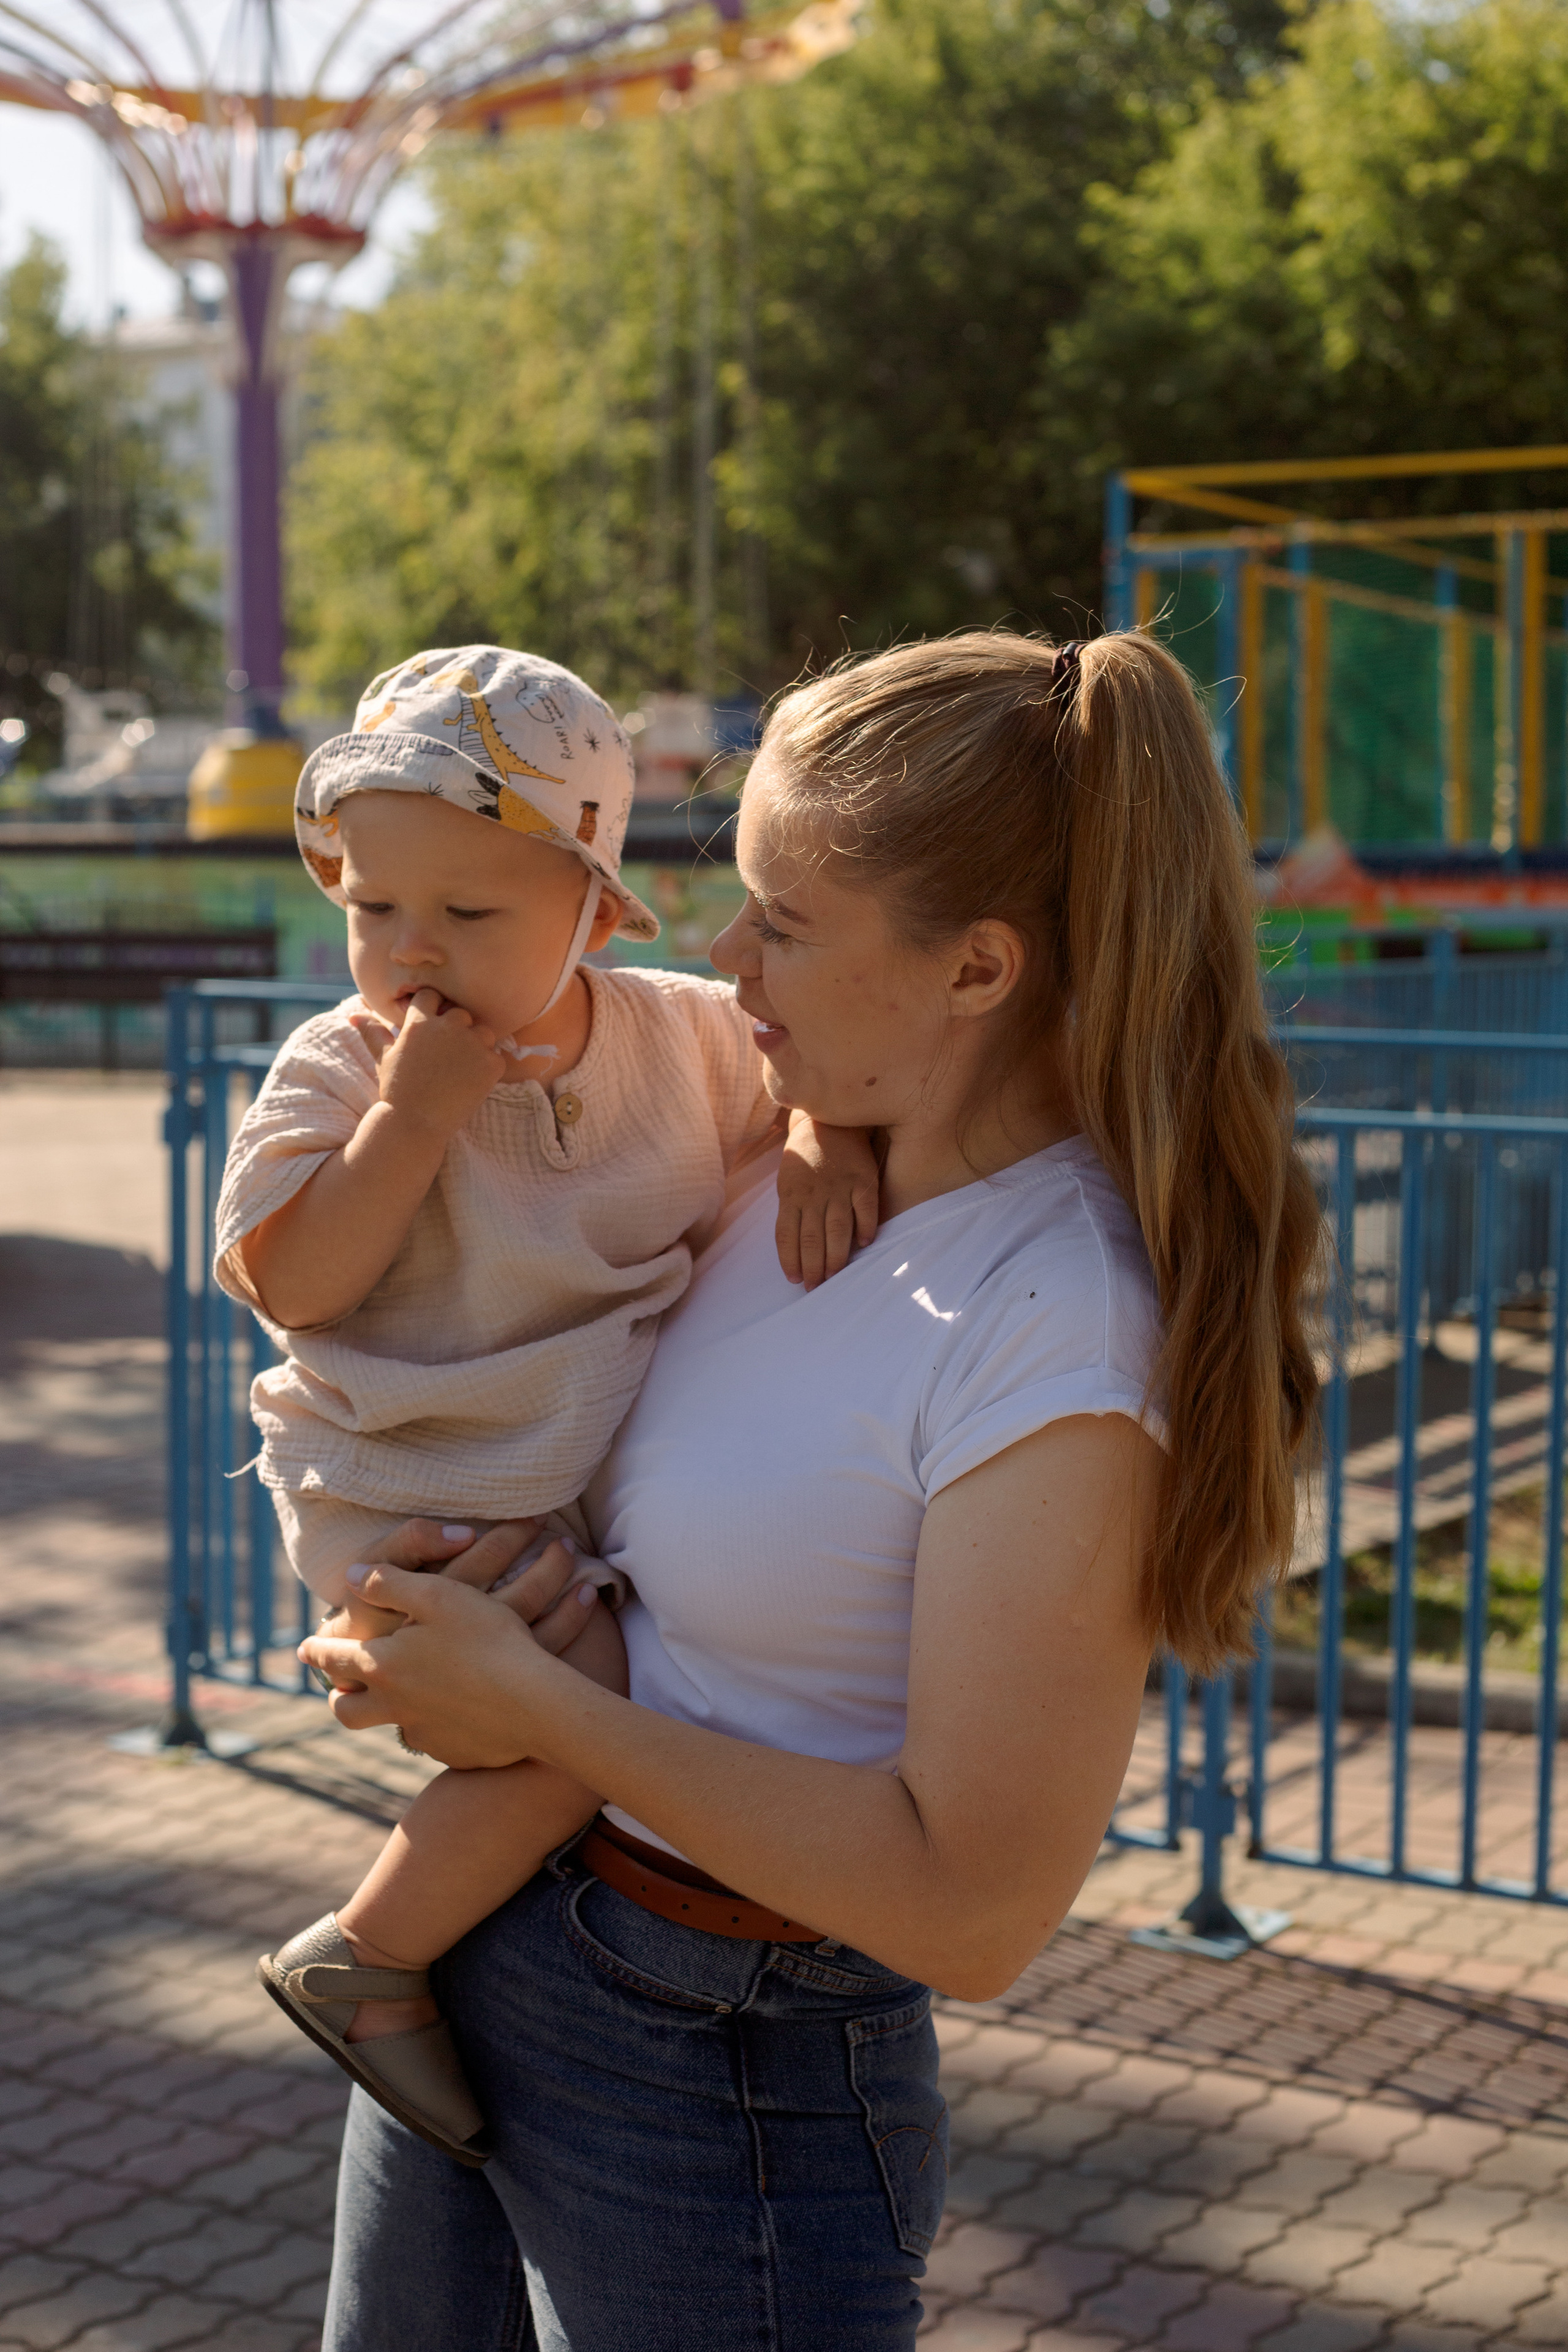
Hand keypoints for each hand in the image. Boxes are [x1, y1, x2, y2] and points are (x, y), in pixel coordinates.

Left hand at [299, 1560, 588, 1768]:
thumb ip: (388, 1582)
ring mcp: (424, 1734)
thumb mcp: (438, 1595)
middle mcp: (394, 1705)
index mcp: (384, 1665)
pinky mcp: (454, 1753)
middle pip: (346, 1710)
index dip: (316, 1649)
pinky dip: (432, 1725)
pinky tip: (451, 1713)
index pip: (334, 1658)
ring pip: (389, 1727)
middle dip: (337, 1696)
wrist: (535, 1702)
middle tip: (336, 1687)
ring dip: (385, 1712)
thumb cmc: (487, 1639)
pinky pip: (433, 1740)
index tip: (302, 1647)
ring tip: (394, 1701)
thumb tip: (349, 1575)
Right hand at [350, 988, 505, 1139]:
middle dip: (456, 1029)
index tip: (431, 1032)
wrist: (415, 1125)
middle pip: (460, 1013)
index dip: (432, 1011)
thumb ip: (373, 1032)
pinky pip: (496, 1057)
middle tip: (445, 1057)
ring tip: (459, 1070)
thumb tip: (354, 1014)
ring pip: (483, 1032)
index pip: (431, 996)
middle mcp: (448, 1026)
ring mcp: (472, 1044)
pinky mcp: (491, 1064)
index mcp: (420, 1021)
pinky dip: (488, 1068)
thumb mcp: (383, 1059)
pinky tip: (471, 1083)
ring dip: (476, 1045)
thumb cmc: (397, 1091)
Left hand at [776, 1111, 879, 1289]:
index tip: (795, 1279)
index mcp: (791, 1195)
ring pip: (837, 1230)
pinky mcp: (862, 1179)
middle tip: (815, 1287)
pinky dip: (865, 1227)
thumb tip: (796, 1248)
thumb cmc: (807, 1157)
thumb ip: (793, 1210)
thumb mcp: (790, 1181)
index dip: (790, 1260)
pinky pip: (865, 1208)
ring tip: (834, 1276)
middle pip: (811, 1238)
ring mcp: (839, 1187)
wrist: (829, 1121)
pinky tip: (864, 1244)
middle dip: (813, 1267)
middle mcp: (814, 1194)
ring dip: (835, 1257)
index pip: (787, 1235)